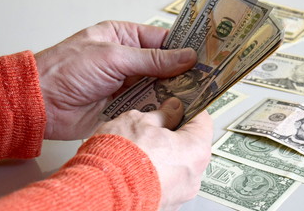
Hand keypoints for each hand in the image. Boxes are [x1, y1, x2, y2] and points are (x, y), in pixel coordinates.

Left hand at [34, 21, 196, 139]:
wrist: (41, 103)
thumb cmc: (66, 70)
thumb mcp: (112, 57)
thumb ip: (151, 60)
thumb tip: (185, 56)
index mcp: (122, 37)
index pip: (160, 39)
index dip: (183, 46)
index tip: (205, 55)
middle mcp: (125, 60)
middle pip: (162, 64)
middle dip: (182, 72)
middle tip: (206, 78)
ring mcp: (124, 84)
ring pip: (157, 86)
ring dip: (172, 91)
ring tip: (197, 94)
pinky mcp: (122, 105)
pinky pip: (146, 105)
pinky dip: (159, 108)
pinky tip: (174, 109)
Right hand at [95, 97, 212, 209]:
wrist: (100, 190)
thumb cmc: (121, 156)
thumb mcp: (140, 121)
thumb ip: (162, 114)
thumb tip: (172, 108)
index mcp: (194, 150)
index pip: (203, 121)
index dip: (190, 108)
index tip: (180, 103)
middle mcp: (193, 176)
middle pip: (190, 145)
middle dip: (174, 132)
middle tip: (156, 122)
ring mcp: (179, 193)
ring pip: (177, 165)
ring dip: (164, 153)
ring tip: (142, 144)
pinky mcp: (164, 204)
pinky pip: (165, 181)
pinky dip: (156, 171)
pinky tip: (138, 162)